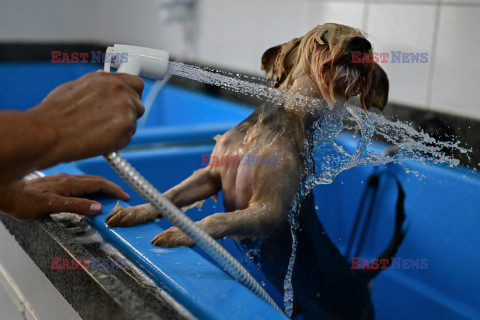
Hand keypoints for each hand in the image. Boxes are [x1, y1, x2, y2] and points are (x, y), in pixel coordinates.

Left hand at [0, 173, 129, 219]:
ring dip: (102, 188)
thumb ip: (76, 206)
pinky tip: (88, 195)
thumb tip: (97, 208)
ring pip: (88, 182)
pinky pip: (80, 184)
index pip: (99, 183)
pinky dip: (91, 189)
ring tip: (110, 197)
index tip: (125, 196)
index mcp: (70, 183)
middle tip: (122, 197)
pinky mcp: (56, 184)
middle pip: (96, 181)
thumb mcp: (52, 206)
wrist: (6, 193)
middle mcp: (67, 179)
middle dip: (112, 188)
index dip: (114, 189)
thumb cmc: (24, 200)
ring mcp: (61, 180)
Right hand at [27, 71, 144, 162]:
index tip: (128, 100)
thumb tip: (104, 83)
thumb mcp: (74, 87)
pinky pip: (129, 135)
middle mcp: (119, 90)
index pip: (135, 83)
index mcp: (106, 79)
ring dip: (122, 127)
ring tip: (99, 132)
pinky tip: (100, 140)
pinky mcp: (126, 126)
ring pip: (134, 121)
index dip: (131, 93)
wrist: (50, 133)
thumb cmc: (54, 114)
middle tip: (112, 122)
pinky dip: (118, 140)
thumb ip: (96, 85)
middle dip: (129, 112)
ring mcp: (125, 108)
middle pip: (138, 103)